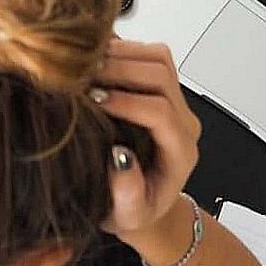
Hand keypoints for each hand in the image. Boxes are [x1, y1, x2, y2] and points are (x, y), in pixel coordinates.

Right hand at [94, 39, 200, 249]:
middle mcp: (183, 122)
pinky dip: (123, 49)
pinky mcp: (161, 90)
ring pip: (159, 59)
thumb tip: (119, 156)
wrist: (147, 206)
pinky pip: (149, 56)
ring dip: (122, 54)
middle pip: (162, 76)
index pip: (160, 113)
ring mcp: (175, 103)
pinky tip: (93, 58)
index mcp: (180, 151)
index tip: (93, 100)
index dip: (127, 102)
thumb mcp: (128, 215)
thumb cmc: (135, 212)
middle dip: (121, 70)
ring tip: (85, 64)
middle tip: (82, 75)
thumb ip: (127, 193)